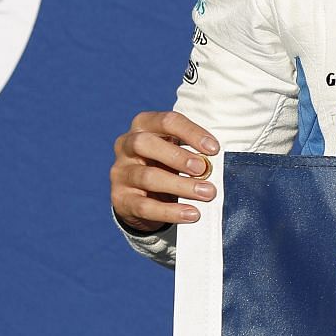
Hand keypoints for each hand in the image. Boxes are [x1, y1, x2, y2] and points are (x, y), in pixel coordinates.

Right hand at [111, 110, 219, 233]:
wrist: (140, 197)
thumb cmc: (165, 165)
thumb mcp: (175, 151)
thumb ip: (191, 152)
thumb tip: (215, 163)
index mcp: (143, 125)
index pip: (166, 121)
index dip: (191, 133)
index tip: (213, 148)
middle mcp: (126, 145)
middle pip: (146, 144)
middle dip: (178, 156)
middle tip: (203, 169)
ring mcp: (120, 172)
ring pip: (148, 177)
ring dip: (181, 186)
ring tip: (206, 194)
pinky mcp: (121, 199)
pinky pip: (146, 206)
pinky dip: (171, 212)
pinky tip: (191, 214)